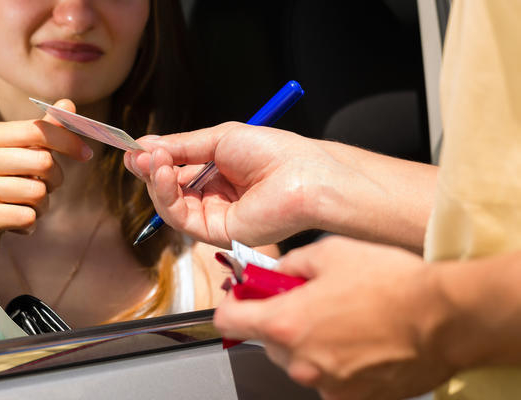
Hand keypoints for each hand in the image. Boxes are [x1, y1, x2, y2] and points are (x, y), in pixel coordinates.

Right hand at [0, 99, 92, 271]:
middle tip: (45, 188)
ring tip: (26, 207)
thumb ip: (43, 131)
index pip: (37, 130)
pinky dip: (30, 224)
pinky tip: (15, 223)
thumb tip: (68, 104)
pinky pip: (28, 218)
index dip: (68, 141)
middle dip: (55, 179)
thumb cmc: (1, 187)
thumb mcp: (19, 156)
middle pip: (43, 162)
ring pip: (38, 193)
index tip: (87, 154)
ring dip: (42, 206)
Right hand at [125, 122, 354, 247]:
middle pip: (169, 189)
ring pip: (170, 205)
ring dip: (156, 181)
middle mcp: (213, 197)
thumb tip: (145, 145)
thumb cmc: (273, 153)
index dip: (154, 160)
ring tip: (153, 161)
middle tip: (138, 155)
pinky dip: (167, 196)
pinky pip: (181, 218)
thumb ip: (181, 146)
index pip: (176, 170)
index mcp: (217, 173)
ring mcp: (214, 217)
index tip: (134, 149)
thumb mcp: (219, 139)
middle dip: (150, 170)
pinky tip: (165, 174)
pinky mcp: (215, 234)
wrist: (302, 175)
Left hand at [213, 236, 454, 399]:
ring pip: (298, 360)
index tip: (243, 296)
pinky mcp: (352, 397)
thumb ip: (290, 264)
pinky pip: (329, 376)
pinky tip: (360, 339)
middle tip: (307, 299)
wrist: (446, 318)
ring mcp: (326, 383)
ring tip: (344, 317)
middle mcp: (300, 360)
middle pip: (266, 340)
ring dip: (309, 341)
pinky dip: (335, 360)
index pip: (228, 321)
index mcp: (285, 323)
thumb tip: (276, 272)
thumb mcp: (331, 252)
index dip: (232, 304)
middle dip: (280, 319)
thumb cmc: (392, 283)